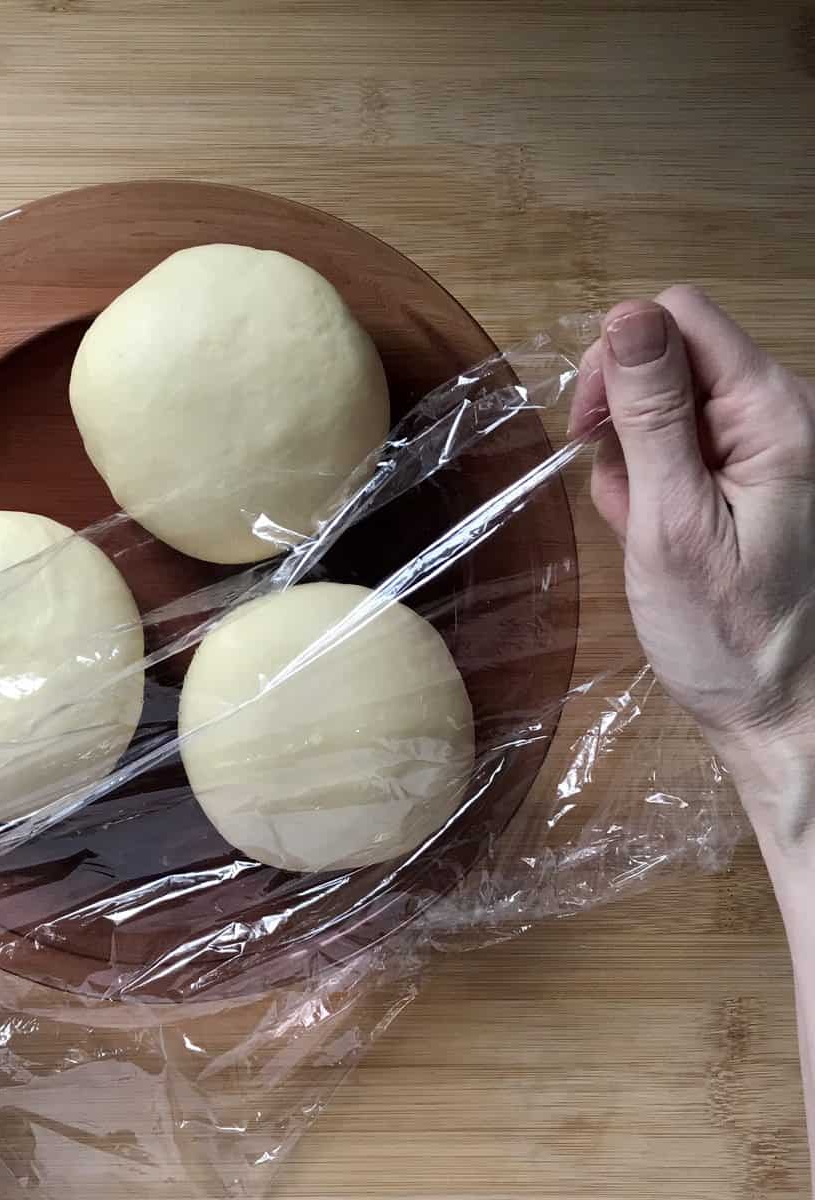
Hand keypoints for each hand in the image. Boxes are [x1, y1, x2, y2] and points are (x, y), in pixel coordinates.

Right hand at [570, 286, 814, 841]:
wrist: (779, 713)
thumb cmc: (728, 632)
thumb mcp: (672, 522)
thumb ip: (651, 416)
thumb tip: (624, 317)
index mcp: (777, 413)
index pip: (680, 318)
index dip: (620, 359)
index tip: (591, 430)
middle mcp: (781, 414)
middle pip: (673, 357)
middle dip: (625, 419)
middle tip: (621, 493)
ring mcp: (767, 447)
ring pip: (667, 407)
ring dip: (634, 461)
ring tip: (643, 528)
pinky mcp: (751, 476)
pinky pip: (681, 448)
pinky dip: (652, 485)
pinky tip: (655, 533)